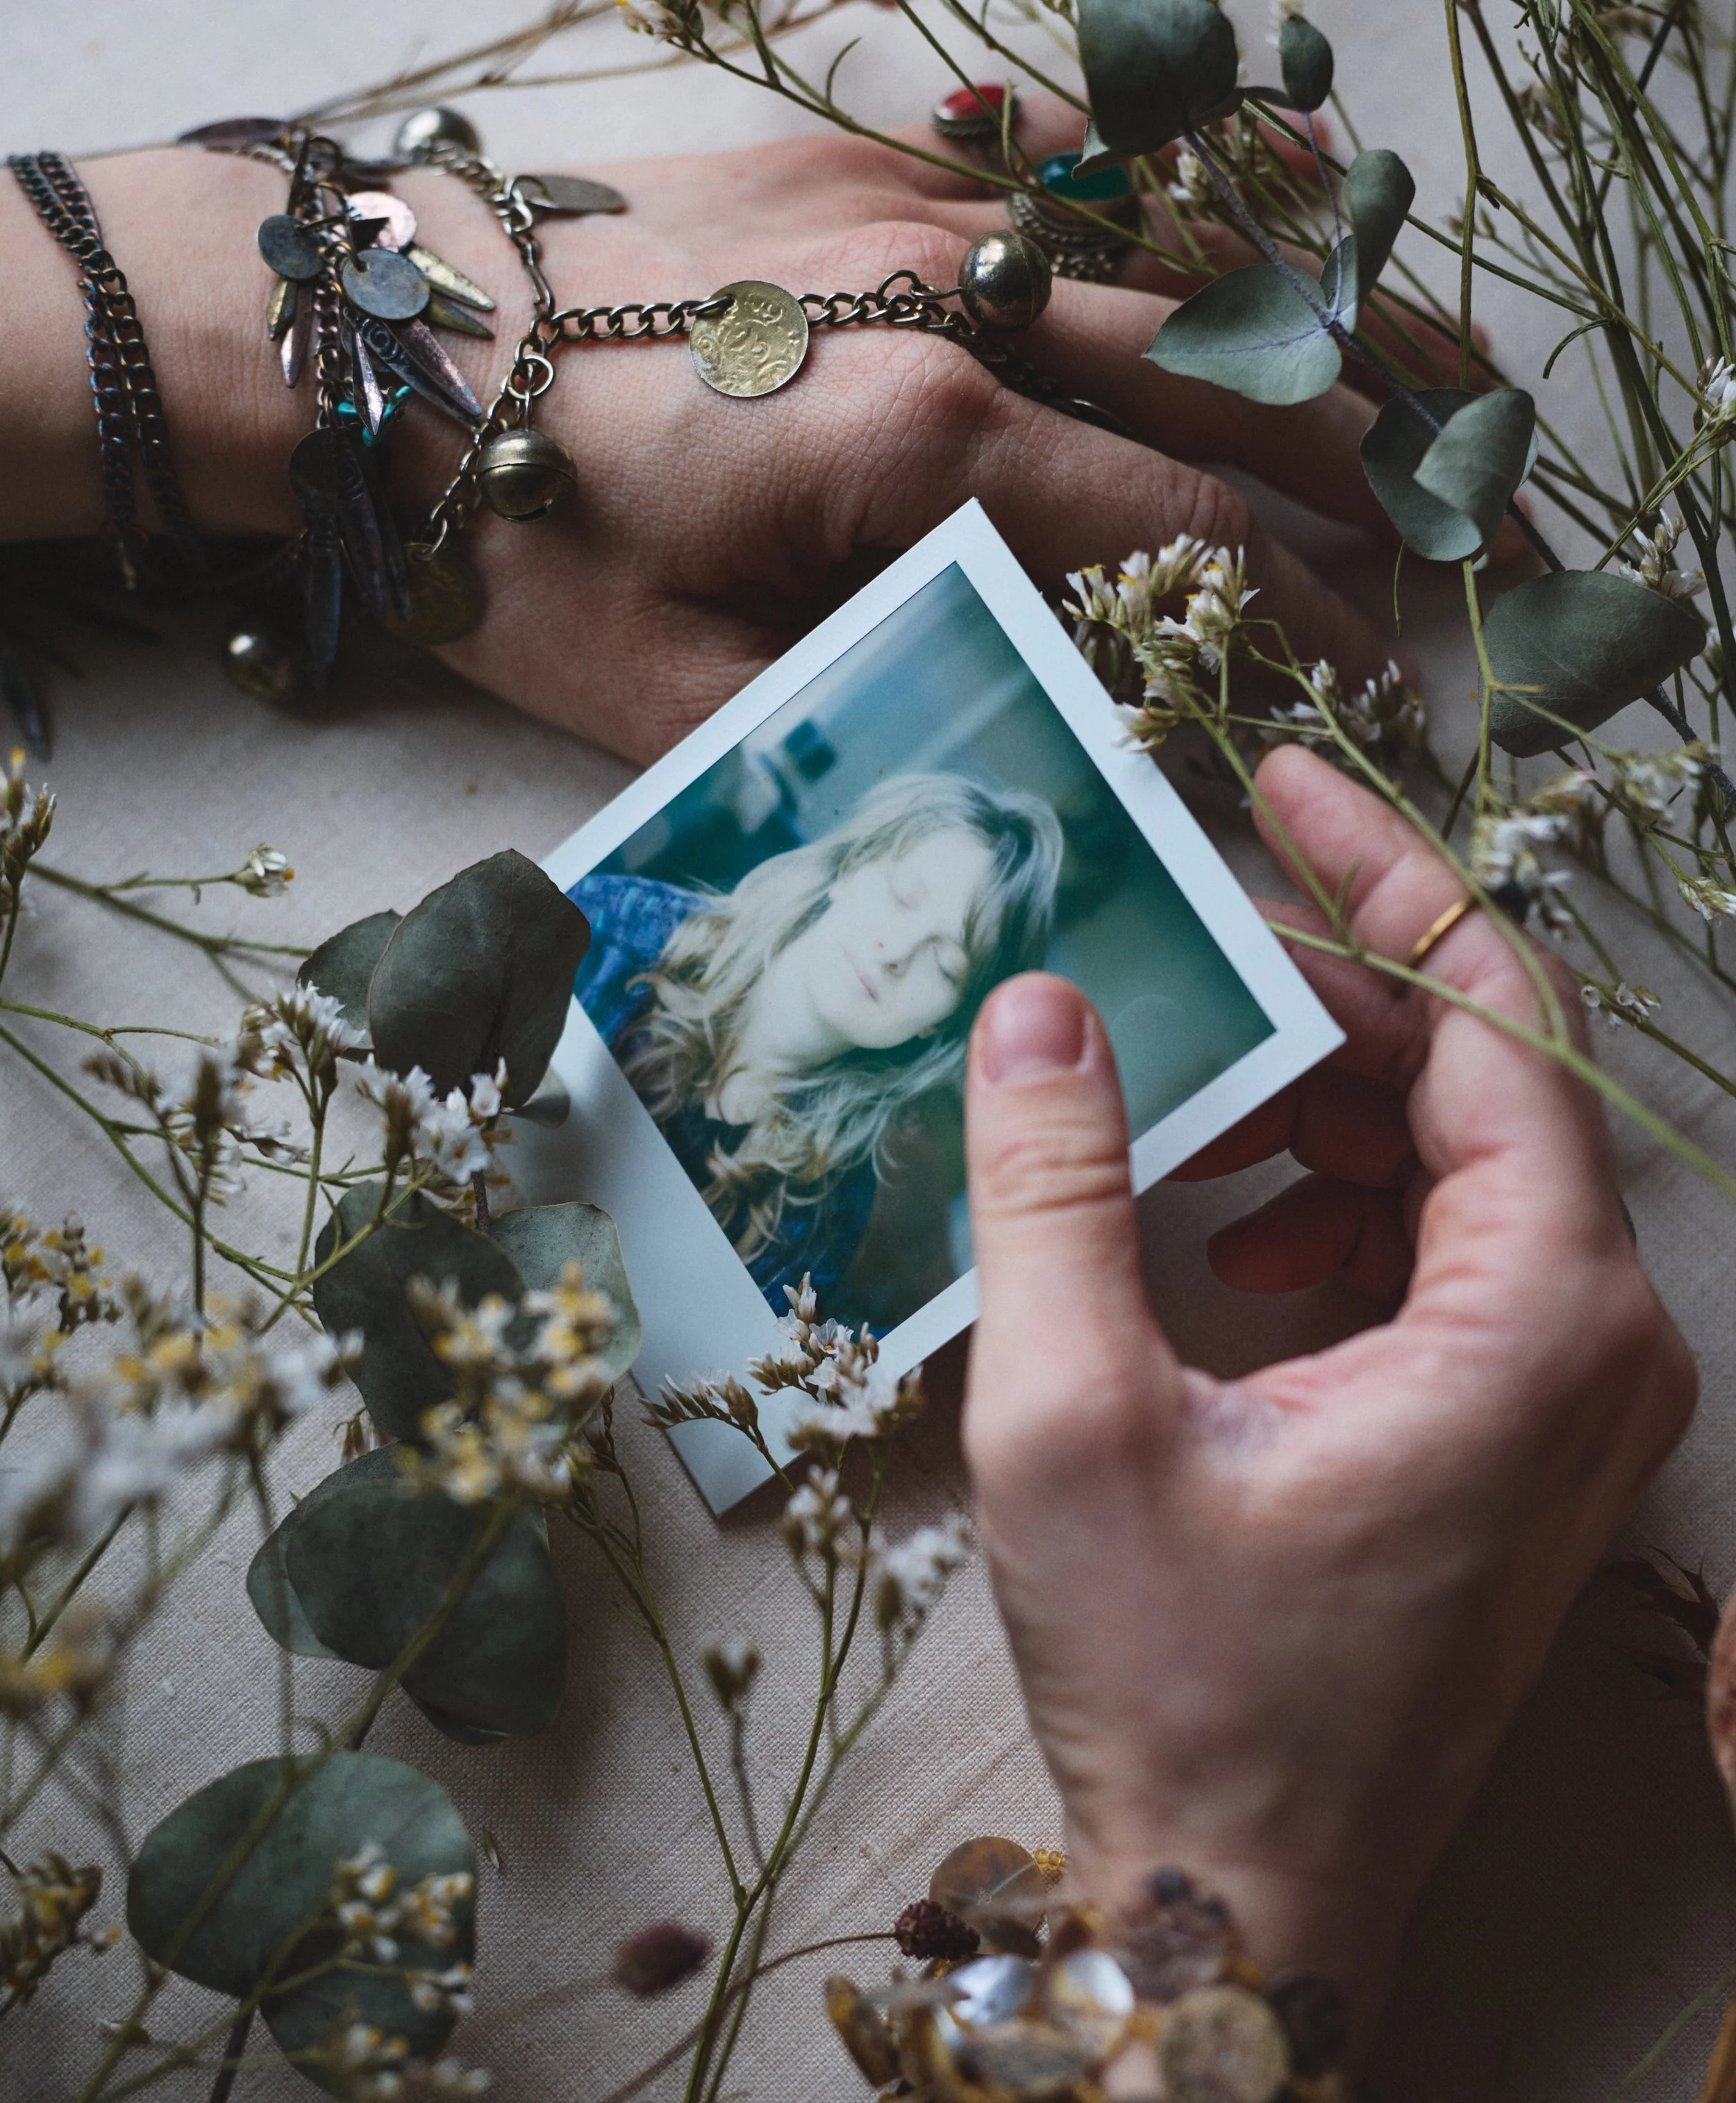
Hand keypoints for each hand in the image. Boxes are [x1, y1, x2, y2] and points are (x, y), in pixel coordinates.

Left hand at [3, 107, 1407, 762]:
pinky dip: (1203, 187)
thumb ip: (882, 727)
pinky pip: (1079, 150)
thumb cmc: (503, 540)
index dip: (1308, 615)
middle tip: (1491, 544)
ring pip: (1191, 248)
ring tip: (1456, 394)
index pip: (1187, 534)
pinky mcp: (863, 143)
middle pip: (1238, 380)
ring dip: (1341, 324)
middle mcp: (951, 295)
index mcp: (919, 448)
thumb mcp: (681, 700)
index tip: (1384, 679)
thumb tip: (1050, 767)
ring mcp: (915, 193)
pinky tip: (1294, 209)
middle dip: (1386, 474)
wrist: (349, 340)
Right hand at [958, 745, 1695, 2029]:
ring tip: (1176, 1130)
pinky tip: (1226, 1250)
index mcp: (1541, 1318)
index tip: (1275, 781)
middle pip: (1476, 1083)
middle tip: (1170, 963)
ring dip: (1318, 1116)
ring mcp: (1568, 1403)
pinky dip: (1338, 1216)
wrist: (1247, 1904)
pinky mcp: (1516, 1444)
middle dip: (1321, 1005)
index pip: (1493, 1019)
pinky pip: (1448, 1262)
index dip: (1381, 879)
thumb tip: (1040, 1003)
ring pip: (1458, 1169)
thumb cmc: (1179, 1684)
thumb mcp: (1074, 1416)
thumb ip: (1058, 1187)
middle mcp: (1598, 1347)